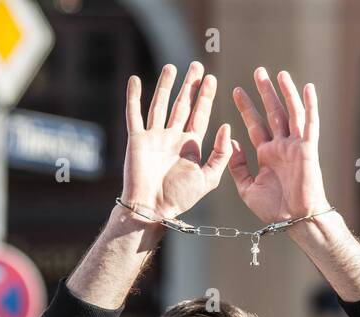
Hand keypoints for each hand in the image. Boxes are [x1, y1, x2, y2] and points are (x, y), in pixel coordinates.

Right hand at [122, 63, 231, 220]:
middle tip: (197, 65)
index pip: (200, 115)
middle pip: (182, 105)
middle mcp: (173, 138)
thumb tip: (226, 126)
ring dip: (165, 86)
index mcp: (190, 146)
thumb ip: (221, 154)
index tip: (212, 79)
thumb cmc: (180, 197)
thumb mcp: (209, 178)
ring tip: (172, 67)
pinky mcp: (137, 139)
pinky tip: (135, 79)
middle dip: (190, 86)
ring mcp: (154, 137)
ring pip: (160, 104)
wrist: (153, 208)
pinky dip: (133, 97)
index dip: (206, 97)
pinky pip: (134, 114)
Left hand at [229, 67, 329, 223]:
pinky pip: (310, 123)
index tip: (236, 90)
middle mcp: (282, 146)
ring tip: (279, 74)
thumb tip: (232, 142)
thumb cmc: (274, 209)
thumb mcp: (247, 188)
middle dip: (265, 92)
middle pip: (273, 112)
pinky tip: (307, 88)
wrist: (296, 220)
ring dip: (285, 93)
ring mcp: (296, 146)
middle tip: (258, 71)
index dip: (246, 107)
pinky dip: (310, 105)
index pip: (255, 125)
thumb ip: (238, 166)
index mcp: (267, 154)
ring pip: (291, 113)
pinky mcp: (308, 148)